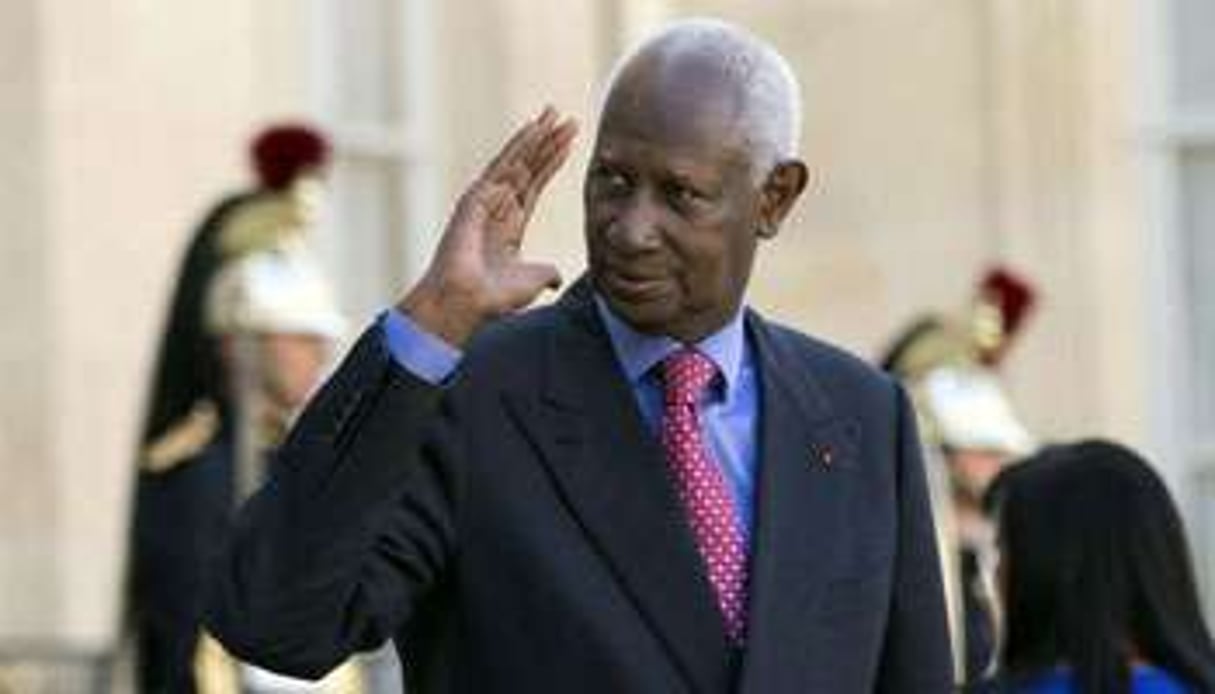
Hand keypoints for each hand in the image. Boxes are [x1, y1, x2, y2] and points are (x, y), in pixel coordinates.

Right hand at [398, 106, 578, 346]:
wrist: (466, 303)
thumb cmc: (493, 297)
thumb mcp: (532, 280)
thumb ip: (547, 273)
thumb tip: (557, 276)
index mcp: (511, 223)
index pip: (536, 183)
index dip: (553, 161)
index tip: (571, 141)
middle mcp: (498, 207)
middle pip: (528, 165)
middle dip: (547, 141)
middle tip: (565, 116)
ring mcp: (485, 201)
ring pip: (516, 161)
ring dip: (536, 137)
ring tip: (553, 114)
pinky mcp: (475, 200)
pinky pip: (500, 168)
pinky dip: (517, 148)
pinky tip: (533, 130)